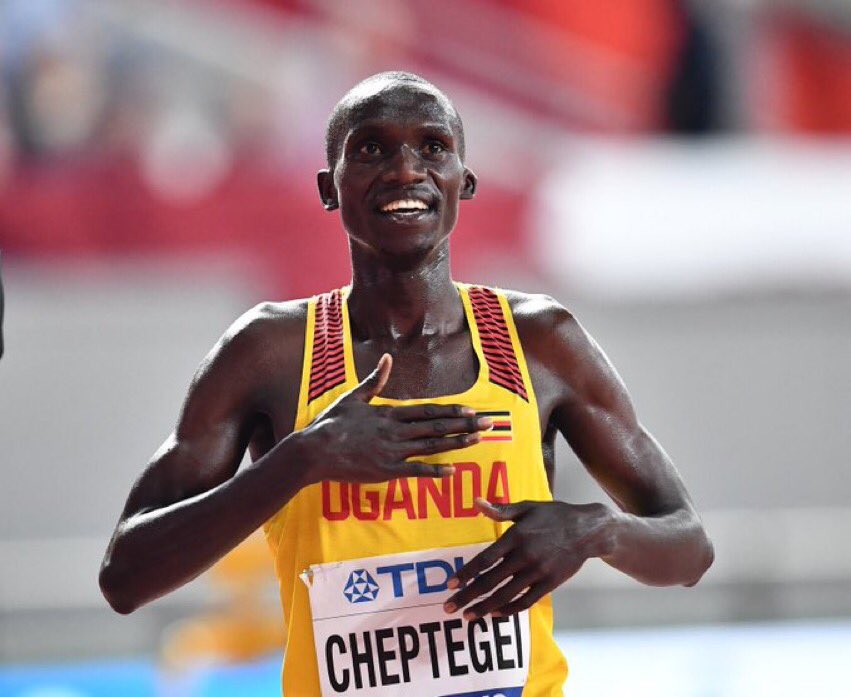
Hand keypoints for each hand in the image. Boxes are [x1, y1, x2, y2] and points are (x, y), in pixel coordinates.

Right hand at [298, 354, 492, 483]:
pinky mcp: (386, 471)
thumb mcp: (353, 397)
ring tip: (478, 439)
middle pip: (436, 427)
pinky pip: (415, 471)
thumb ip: (375, 379)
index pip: (427, 411)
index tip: (470, 410)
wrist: (314, 451)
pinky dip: (434, 471)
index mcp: (389, 413)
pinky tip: (452, 470)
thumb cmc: (331, 423)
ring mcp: (392, 452)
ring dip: (457, 443)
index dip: (451, 411)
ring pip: (431, 446)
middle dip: (465, 425)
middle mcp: (395, 431)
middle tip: (488, 423)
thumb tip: (388, 358)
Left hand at [443, 498, 613, 619]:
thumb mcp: (527, 507)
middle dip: (468, 596)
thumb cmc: (554, 516)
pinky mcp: (549, 584)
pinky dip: (509, 610)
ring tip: (468, 616)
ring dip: (484, 608)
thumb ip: (501, 509)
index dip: (466, 573)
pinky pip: (525, 601)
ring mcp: (537, 572)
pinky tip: (494, 614)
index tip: (451, 584)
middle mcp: (524, 556)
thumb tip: (476, 502)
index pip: (485, 559)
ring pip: (505, 595)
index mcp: (516, 536)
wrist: (588, 530)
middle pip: (490, 581)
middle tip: (449, 607)